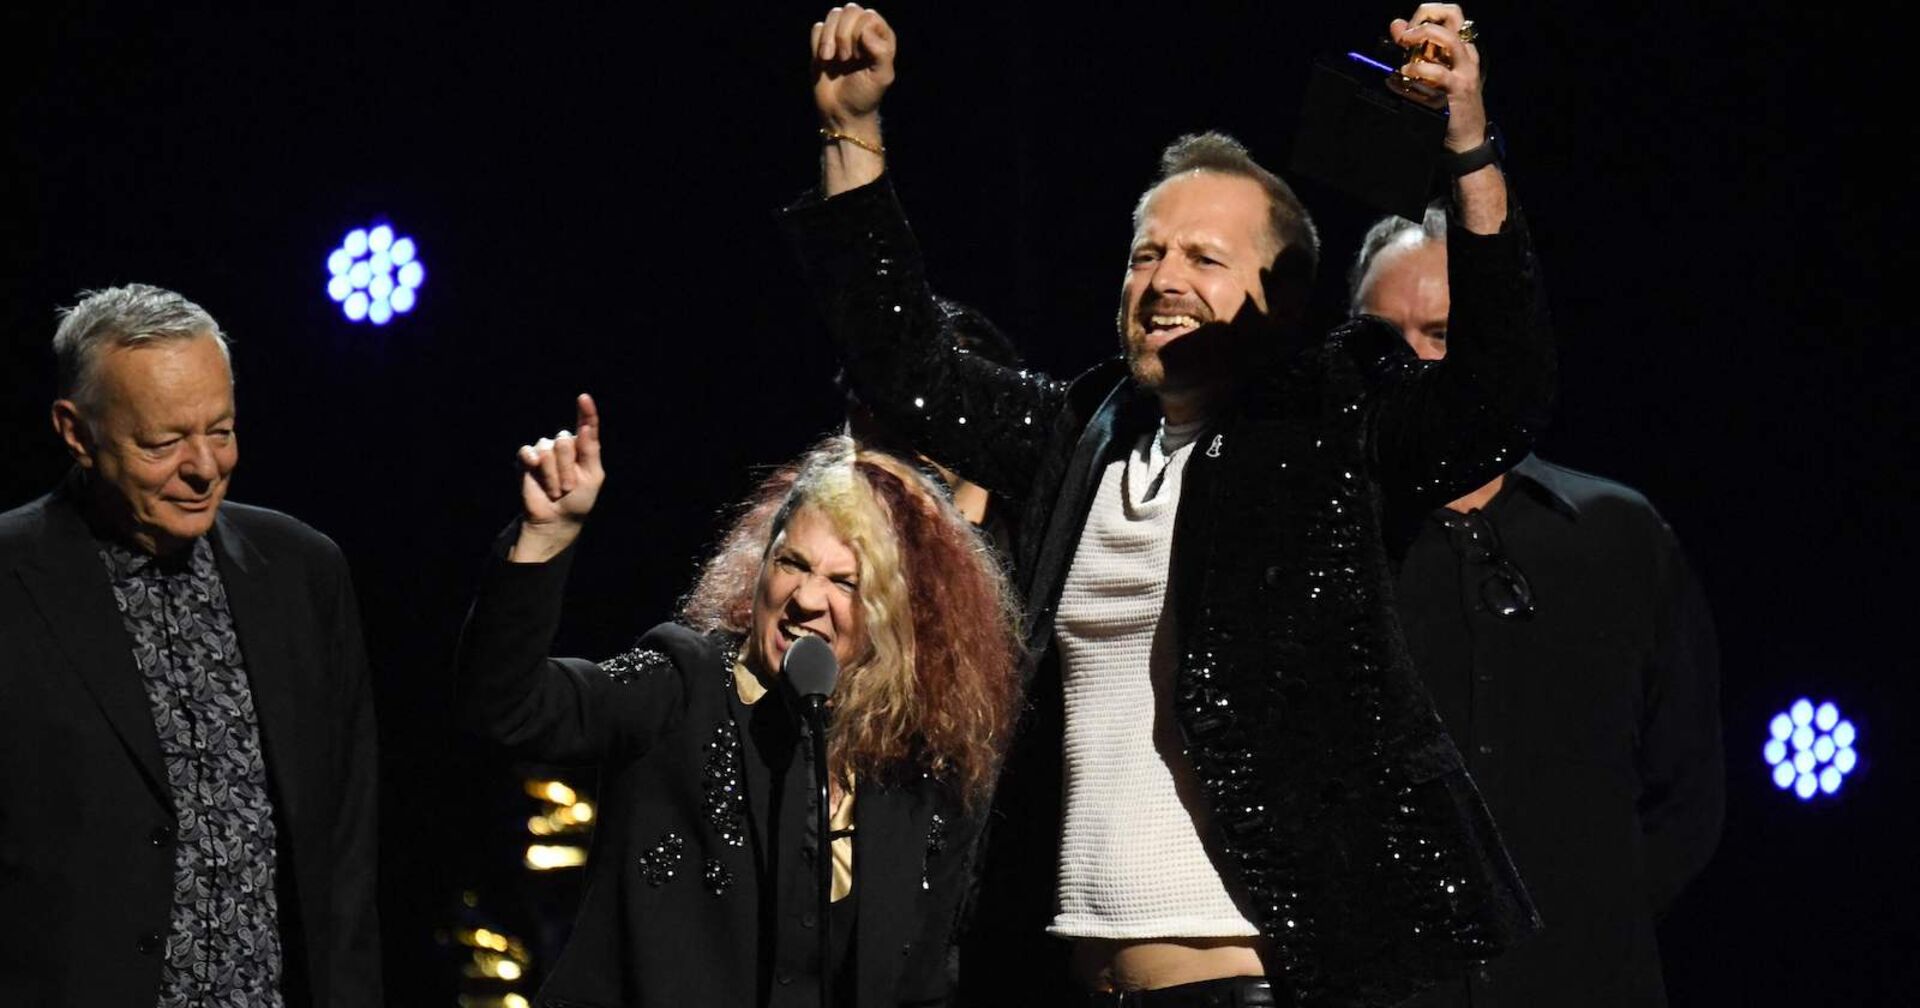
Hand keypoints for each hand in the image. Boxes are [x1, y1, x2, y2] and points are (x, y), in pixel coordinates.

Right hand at [510, 393, 603, 561]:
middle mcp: (563, 444)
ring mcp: (544, 450)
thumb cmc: (579, 499)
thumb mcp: (593, 477)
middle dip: (568, 469)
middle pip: (565, 440)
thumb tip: (586, 427)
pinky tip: (535, 473)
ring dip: (554, 476)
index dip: (586, 411)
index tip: (584, 398)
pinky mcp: (527, 459)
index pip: (586, 424)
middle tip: (569, 487)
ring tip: (556, 490)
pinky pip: (527, 452)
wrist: (556, 519)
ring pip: (548, 451)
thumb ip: (590, 451)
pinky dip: (533, 465)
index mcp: (583, 446)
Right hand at [811, 4, 895, 131]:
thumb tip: (866, 31)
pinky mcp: (823, 44)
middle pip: (849, 10)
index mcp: (880, 37)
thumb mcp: (881, 77)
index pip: (868, 16)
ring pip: (833, 15)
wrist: (842, 112)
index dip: (860, 33)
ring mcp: (842, 36)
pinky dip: (817, 43)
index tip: (858, 57)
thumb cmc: (865, 95)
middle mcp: (862, 32)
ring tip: (832, 59)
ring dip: (829, 38)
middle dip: (843, 34)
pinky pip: (817, 28)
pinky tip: (824, 60)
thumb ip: (881, 52)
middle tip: (846, 58)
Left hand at [1390, 4, 1486, 151]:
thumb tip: (1396, 25)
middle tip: (1404, 35)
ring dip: (1422, 37)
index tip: (1406, 29)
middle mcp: (1466, 55)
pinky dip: (1417, 71)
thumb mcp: (1431, 72)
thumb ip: (1416, 49)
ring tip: (1404, 47)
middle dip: (1423, 19)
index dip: (1426, 13)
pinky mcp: (1458, 90)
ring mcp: (1465, 71)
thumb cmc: (1448, 105)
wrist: (1467, 139)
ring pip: (1449, 39)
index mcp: (1461, 48)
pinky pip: (1438, 73)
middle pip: (1452, 16)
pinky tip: (1404, 76)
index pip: (1450, 13)